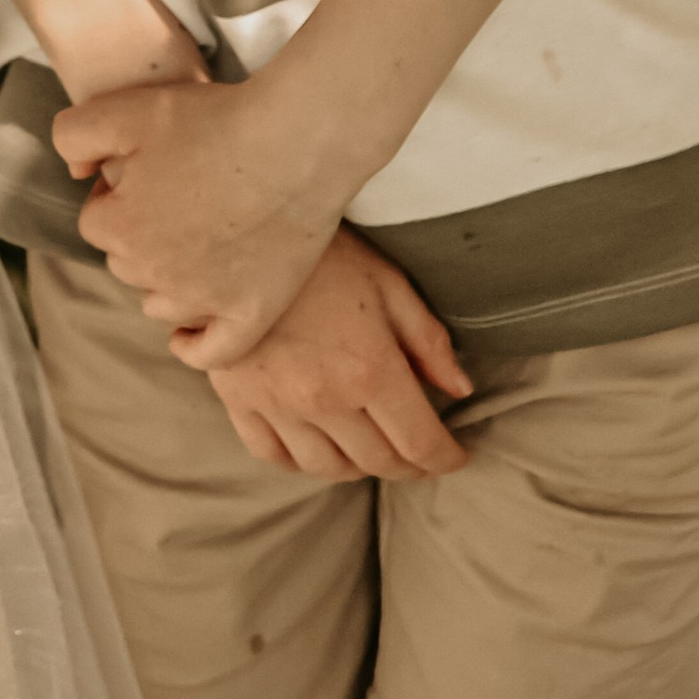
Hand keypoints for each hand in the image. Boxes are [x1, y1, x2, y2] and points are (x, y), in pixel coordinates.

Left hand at [52, 75, 344, 363]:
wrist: (296, 142)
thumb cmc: (214, 122)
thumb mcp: (125, 108)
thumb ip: (75, 136)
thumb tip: (75, 173)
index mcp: (120, 228)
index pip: (97, 222)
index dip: (120, 192)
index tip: (153, 170)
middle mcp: (155, 274)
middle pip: (127, 263)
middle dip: (141, 234)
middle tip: (182, 195)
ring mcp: (204, 300)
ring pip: (160, 303)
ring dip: (165, 280)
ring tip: (194, 242)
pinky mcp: (251, 314)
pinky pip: (210, 352)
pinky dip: (195, 345)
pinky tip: (188, 335)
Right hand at [188, 229, 471, 479]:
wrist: (243, 231)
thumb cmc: (324, 251)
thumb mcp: (388, 282)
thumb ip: (428, 341)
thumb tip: (460, 389)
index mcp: (370, 369)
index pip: (420, 443)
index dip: (446, 457)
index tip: (456, 455)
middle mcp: (324, 398)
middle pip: (379, 462)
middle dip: (409, 464)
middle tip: (420, 452)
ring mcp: (277, 404)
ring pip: (328, 468)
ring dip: (358, 466)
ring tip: (371, 447)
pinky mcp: (238, 400)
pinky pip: (274, 455)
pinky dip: (300, 460)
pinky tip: (316, 443)